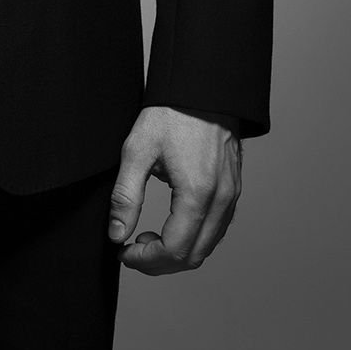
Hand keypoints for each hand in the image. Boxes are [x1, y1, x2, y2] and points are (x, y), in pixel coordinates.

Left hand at [108, 105, 241, 274]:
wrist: (203, 87)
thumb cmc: (170, 113)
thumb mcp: (137, 149)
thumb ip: (125, 195)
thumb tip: (117, 235)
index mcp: (197, 193)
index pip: (174, 250)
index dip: (145, 260)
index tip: (123, 253)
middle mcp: (221, 200)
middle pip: (193, 256)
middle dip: (159, 262)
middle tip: (131, 249)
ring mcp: (231, 196)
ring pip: (207, 247)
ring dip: (177, 252)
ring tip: (147, 236)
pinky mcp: (233, 190)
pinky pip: (216, 230)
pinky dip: (193, 239)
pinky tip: (171, 224)